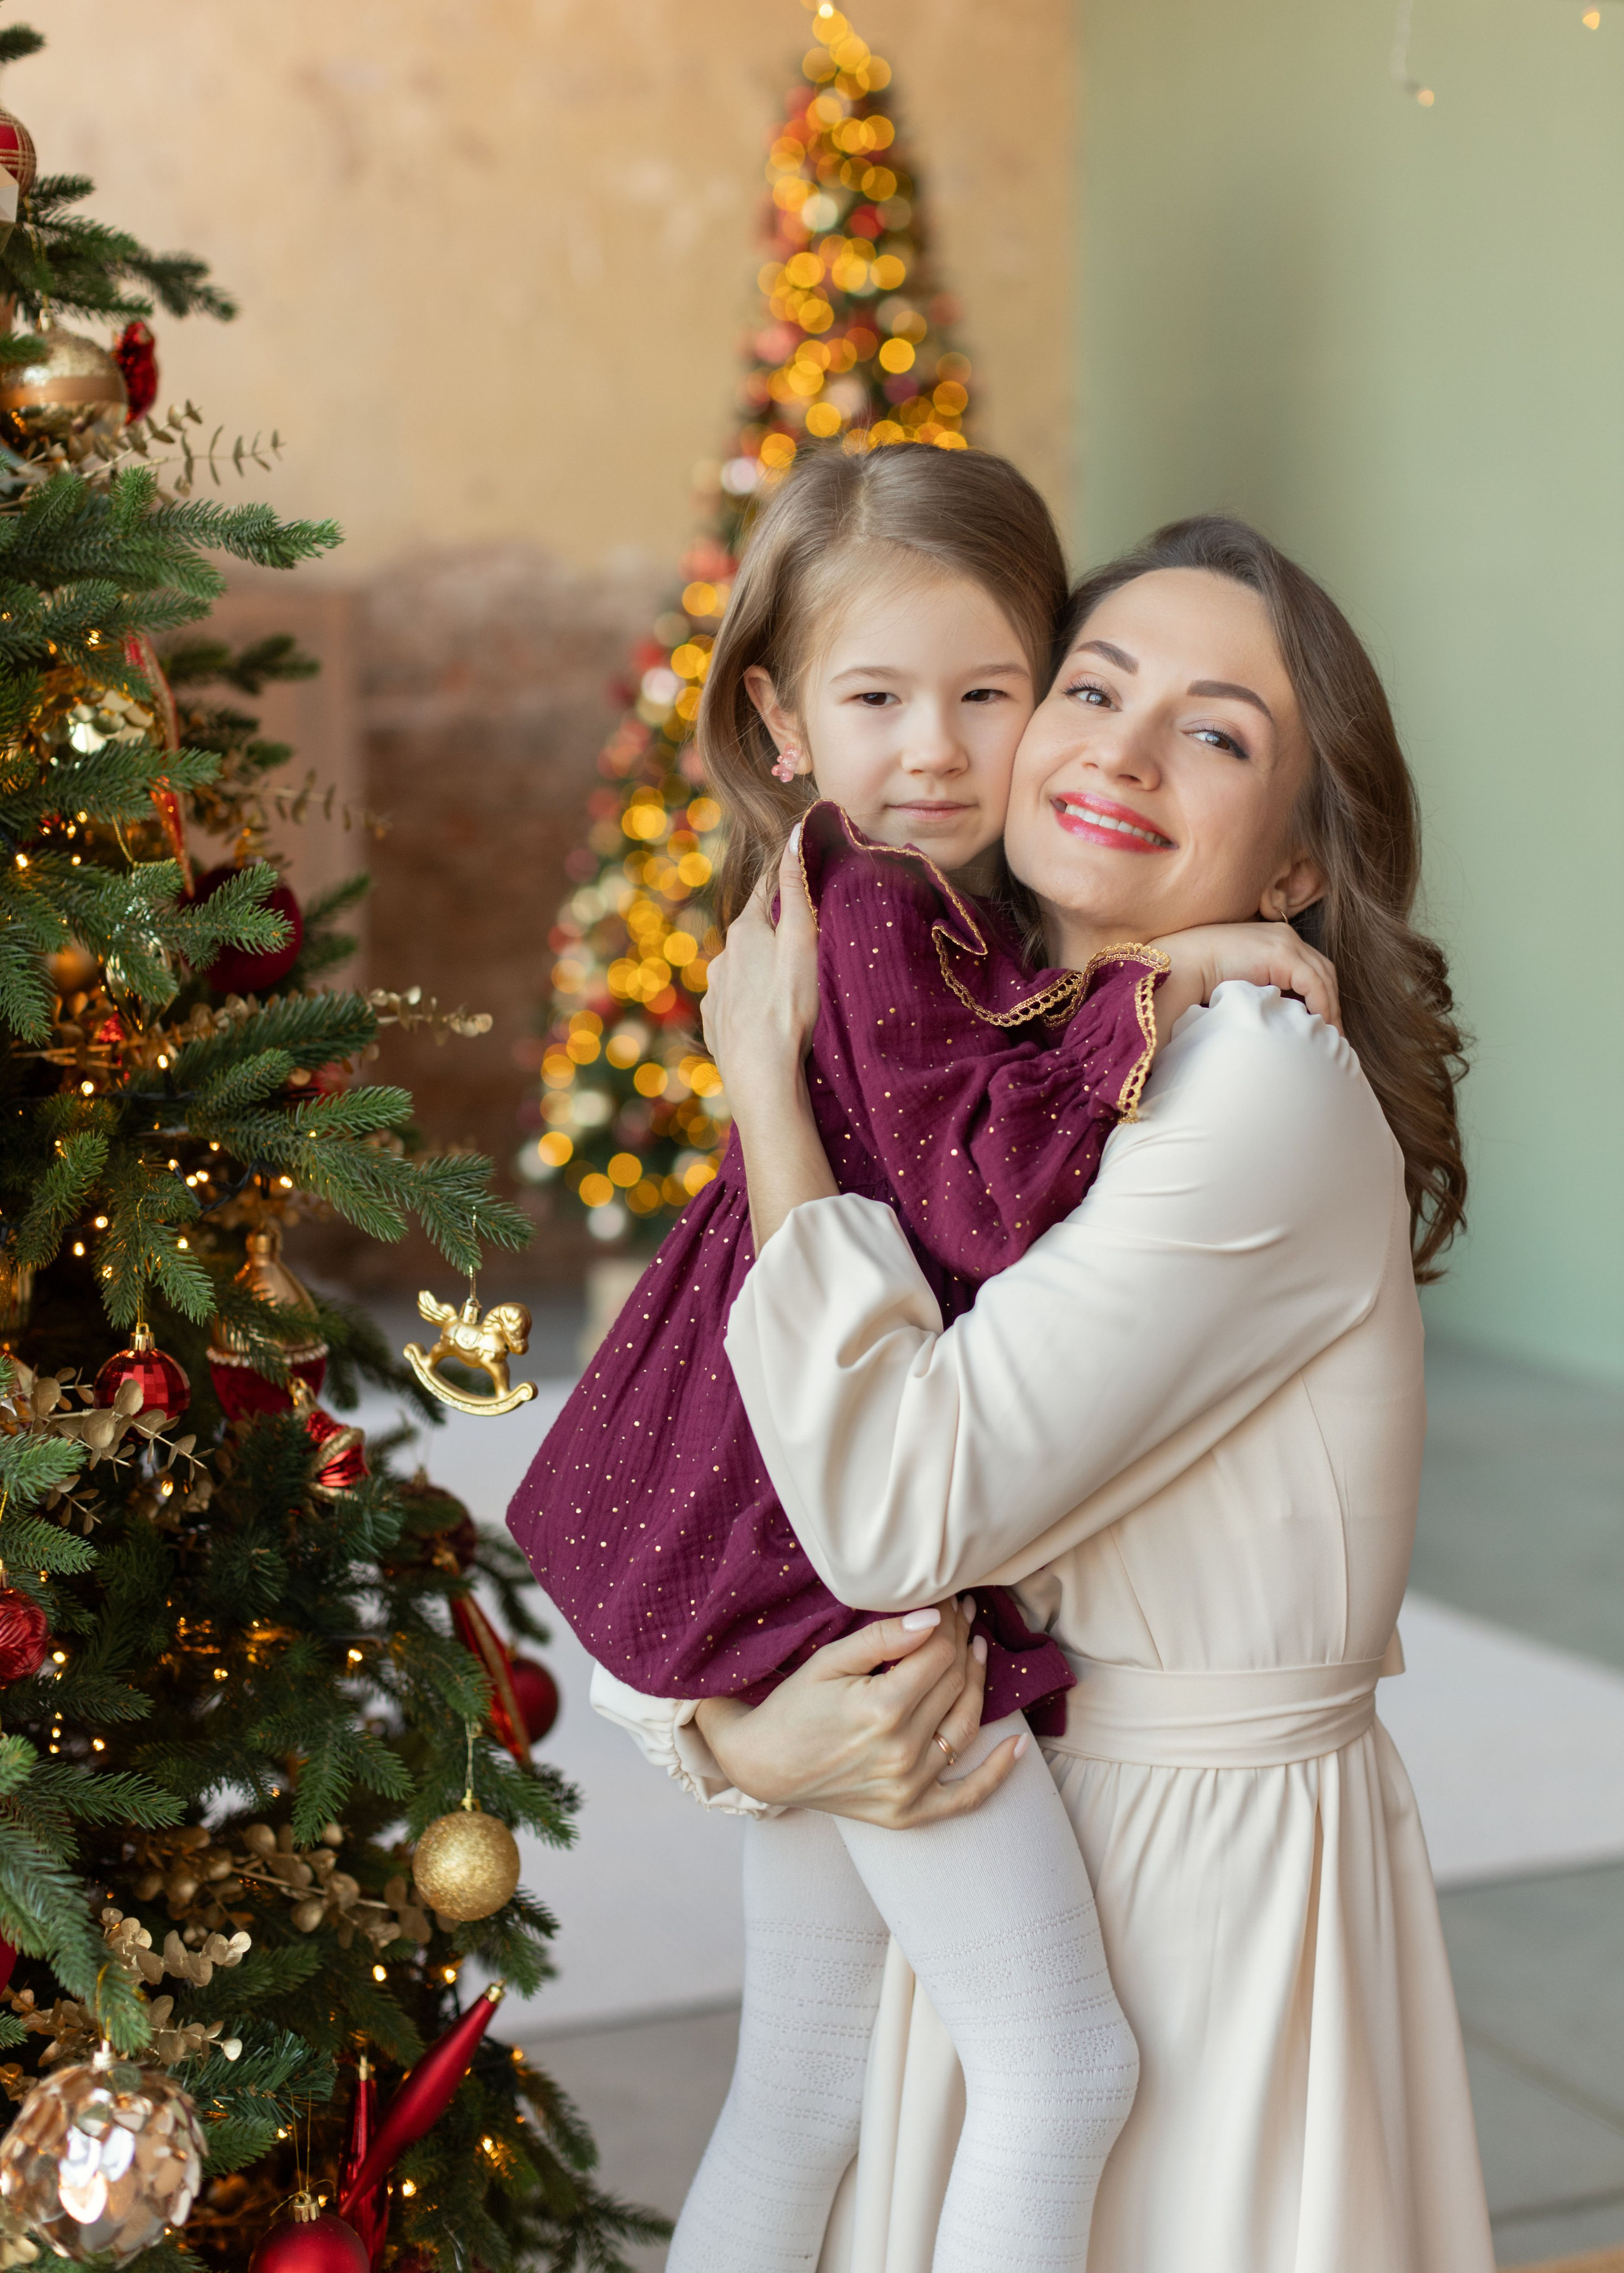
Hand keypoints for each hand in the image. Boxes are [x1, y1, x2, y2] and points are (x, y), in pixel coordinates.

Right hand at [693, 1599, 1024, 1828]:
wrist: (762, 1765)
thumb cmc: (792, 1706)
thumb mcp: (829, 1662)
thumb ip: (881, 1639)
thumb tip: (932, 1618)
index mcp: (882, 1709)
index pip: (939, 1653)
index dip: (949, 1621)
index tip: (949, 1600)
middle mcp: (902, 1751)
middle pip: (955, 1684)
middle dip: (963, 1642)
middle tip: (964, 1615)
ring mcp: (908, 1787)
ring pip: (965, 1726)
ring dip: (979, 1684)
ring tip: (977, 1651)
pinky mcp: (909, 1813)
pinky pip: (966, 1797)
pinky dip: (997, 1773)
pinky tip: (1019, 1745)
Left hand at [700, 830, 820, 1103]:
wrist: (761, 1076)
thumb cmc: (789, 1007)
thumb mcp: (802, 942)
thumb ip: (796, 889)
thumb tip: (794, 834)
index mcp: (745, 932)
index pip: (765, 892)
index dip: (786, 884)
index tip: (804, 877)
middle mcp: (722, 957)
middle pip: (754, 934)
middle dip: (776, 935)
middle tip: (807, 946)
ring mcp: (714, 993)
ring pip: (742, 971)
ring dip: (762, 973)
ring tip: (790, 991)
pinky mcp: (714, 1025)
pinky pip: (735, 1005)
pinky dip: (751, 1005)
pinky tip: (769, 1020)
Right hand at [1150, 920, 1340, 1037]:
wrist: (1182, 964)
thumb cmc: (1201, 977)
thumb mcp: (1243, 984)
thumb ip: (1263, 992)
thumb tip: (1278, 1019)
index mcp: (1276, 942)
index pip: (1311, 969)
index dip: (1323, 997)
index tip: (1324, 1025)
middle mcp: (1285, 937)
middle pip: (1323, 970)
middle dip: (1332, 1002)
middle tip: (1333, 1034)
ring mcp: (1285, 942)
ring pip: (1323, 976)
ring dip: (1329, 1007)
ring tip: (1329, 1035)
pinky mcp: (1281, 953)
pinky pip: (1313, 982)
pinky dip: (1321, 1004)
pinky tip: (1318, 1025)